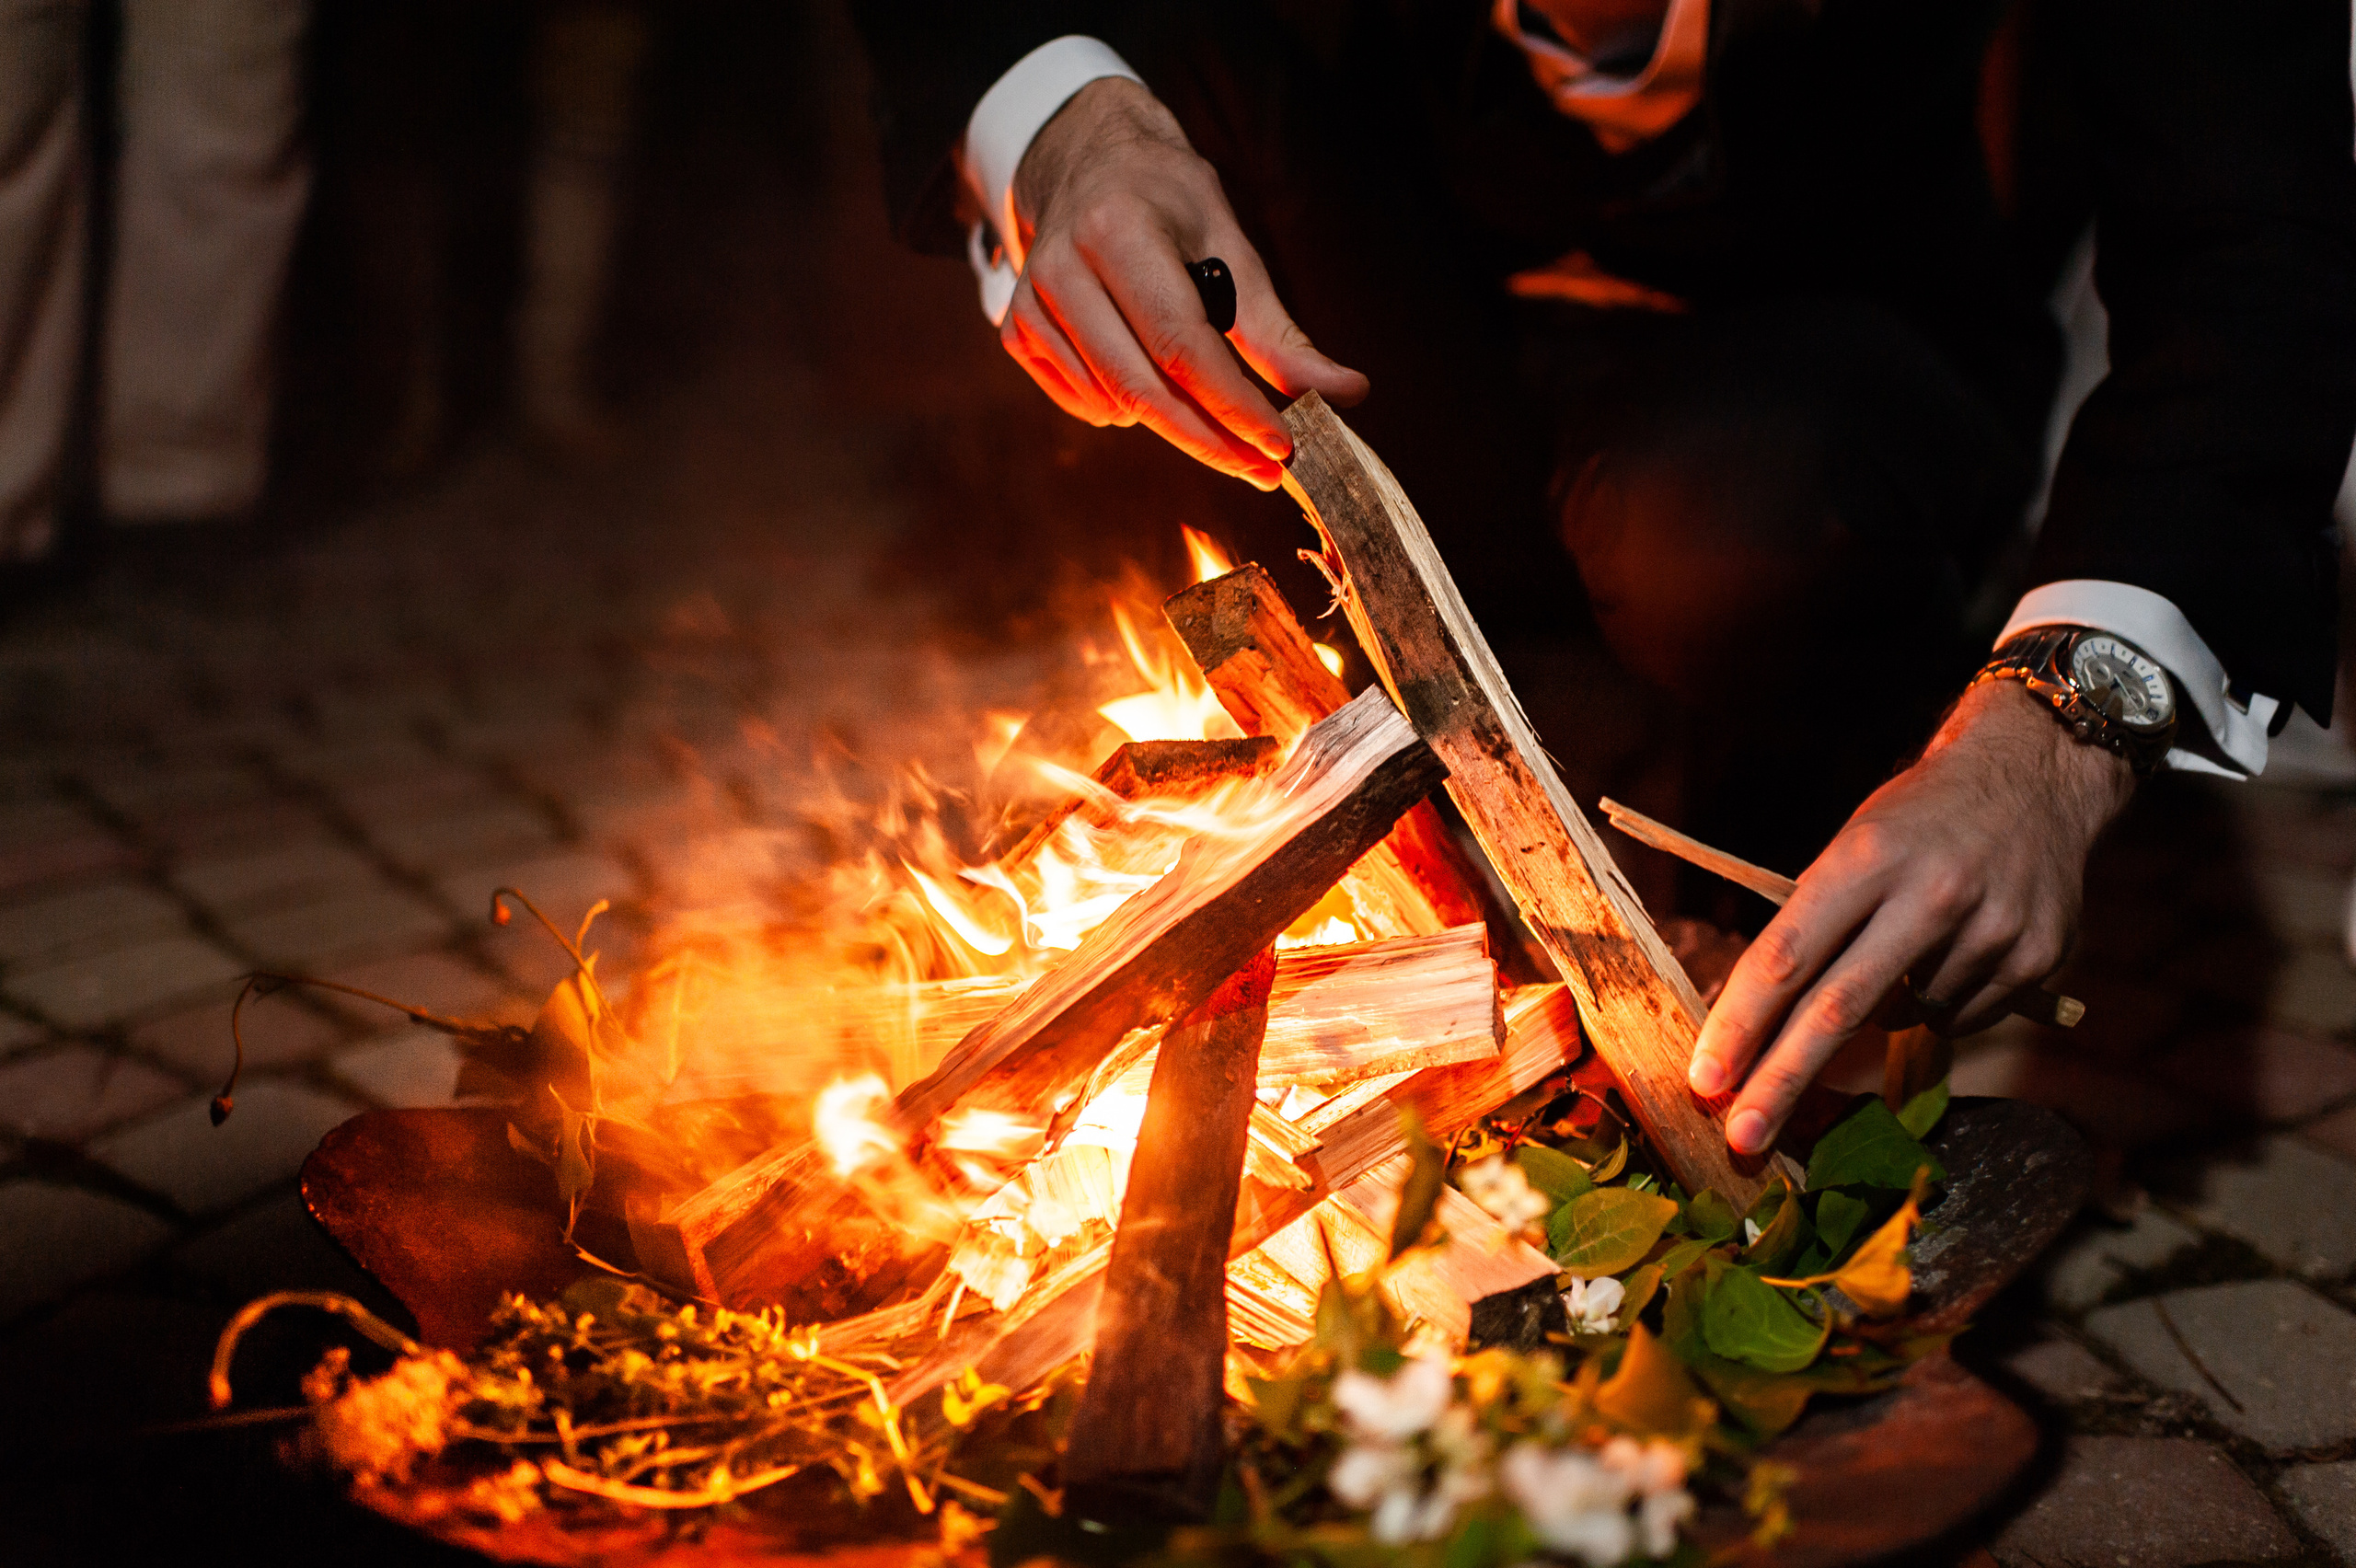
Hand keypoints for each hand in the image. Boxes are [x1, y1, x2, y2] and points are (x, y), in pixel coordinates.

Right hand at [1001, 78, 1368, 488]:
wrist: (1088, 166)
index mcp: (1120, 230)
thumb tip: (1348, 393)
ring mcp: (1031, 303)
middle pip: (1144, 388)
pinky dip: (1129, 408)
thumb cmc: (1168, 204)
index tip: (1283, 445)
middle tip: (1263, 470)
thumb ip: (1280, 333)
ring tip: (1211, 406)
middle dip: (1212, 441)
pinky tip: (1149, 376)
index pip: (1182, 344)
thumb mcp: (1231, 246)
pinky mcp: (1017, 332)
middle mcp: (1063, 266)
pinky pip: (1086, 403)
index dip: (1234, 405)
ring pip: (1115, 404)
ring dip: (1175, 423)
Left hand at [1685, 678, 2137, 1154]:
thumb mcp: (1854, 843)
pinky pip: (1960, 1018)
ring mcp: (1990, 930)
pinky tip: (1957, 950)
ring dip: (1885, 1011)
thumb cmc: (1917, 819)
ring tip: (1909, 944)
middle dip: (1782, 1081)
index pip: (1787, 955)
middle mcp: (1930, 894)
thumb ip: (1814, 926)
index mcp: (1867, 857)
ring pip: (1904, 1019)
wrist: (2036, 773)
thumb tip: (1755, 1026)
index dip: (1742, 1024)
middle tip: (1741, 1140)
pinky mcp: (2038, 959)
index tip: (1705, 1079)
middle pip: (1837, 1009)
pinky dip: (1941, 1003)